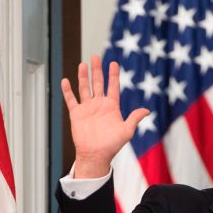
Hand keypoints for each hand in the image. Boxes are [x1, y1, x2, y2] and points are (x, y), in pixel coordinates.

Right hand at [61, 55, 149, 177]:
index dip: (113, 75)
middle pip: (98, 83)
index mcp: (111, 106)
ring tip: (83, 64)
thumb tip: (147, 110)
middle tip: (95, 57)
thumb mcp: (127, 131)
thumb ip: (135, 118)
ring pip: (84, 88)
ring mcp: (87, 109)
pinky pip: (71, 100)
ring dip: (83, 77)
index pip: (113, 86)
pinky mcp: (76, 114)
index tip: (113, 63)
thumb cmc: (112, 145)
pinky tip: (65, 81)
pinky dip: (67, 91)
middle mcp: (99, 105)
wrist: (96, 155)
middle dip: (97, 70)